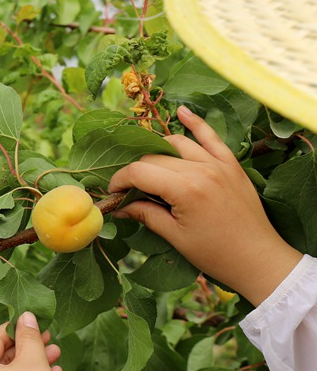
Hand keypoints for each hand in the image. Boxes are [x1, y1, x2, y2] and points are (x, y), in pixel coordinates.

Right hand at [107, 105, 301, 305]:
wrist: (258, 258)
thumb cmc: (216, 254)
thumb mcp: (175, 236)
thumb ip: (146, 214)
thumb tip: (119, 207)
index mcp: (185, 189)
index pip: (139, 172)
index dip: (119, 181)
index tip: (112, 194)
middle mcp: (201, 169)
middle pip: (154, 158)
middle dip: (134, 171)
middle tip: (126, 190)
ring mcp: (219, 164)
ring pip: (176, 143)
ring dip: (156, 152)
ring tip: (147, 168)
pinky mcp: (231, 165)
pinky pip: (211, 137)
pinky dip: (196, 123)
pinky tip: (182, 112)